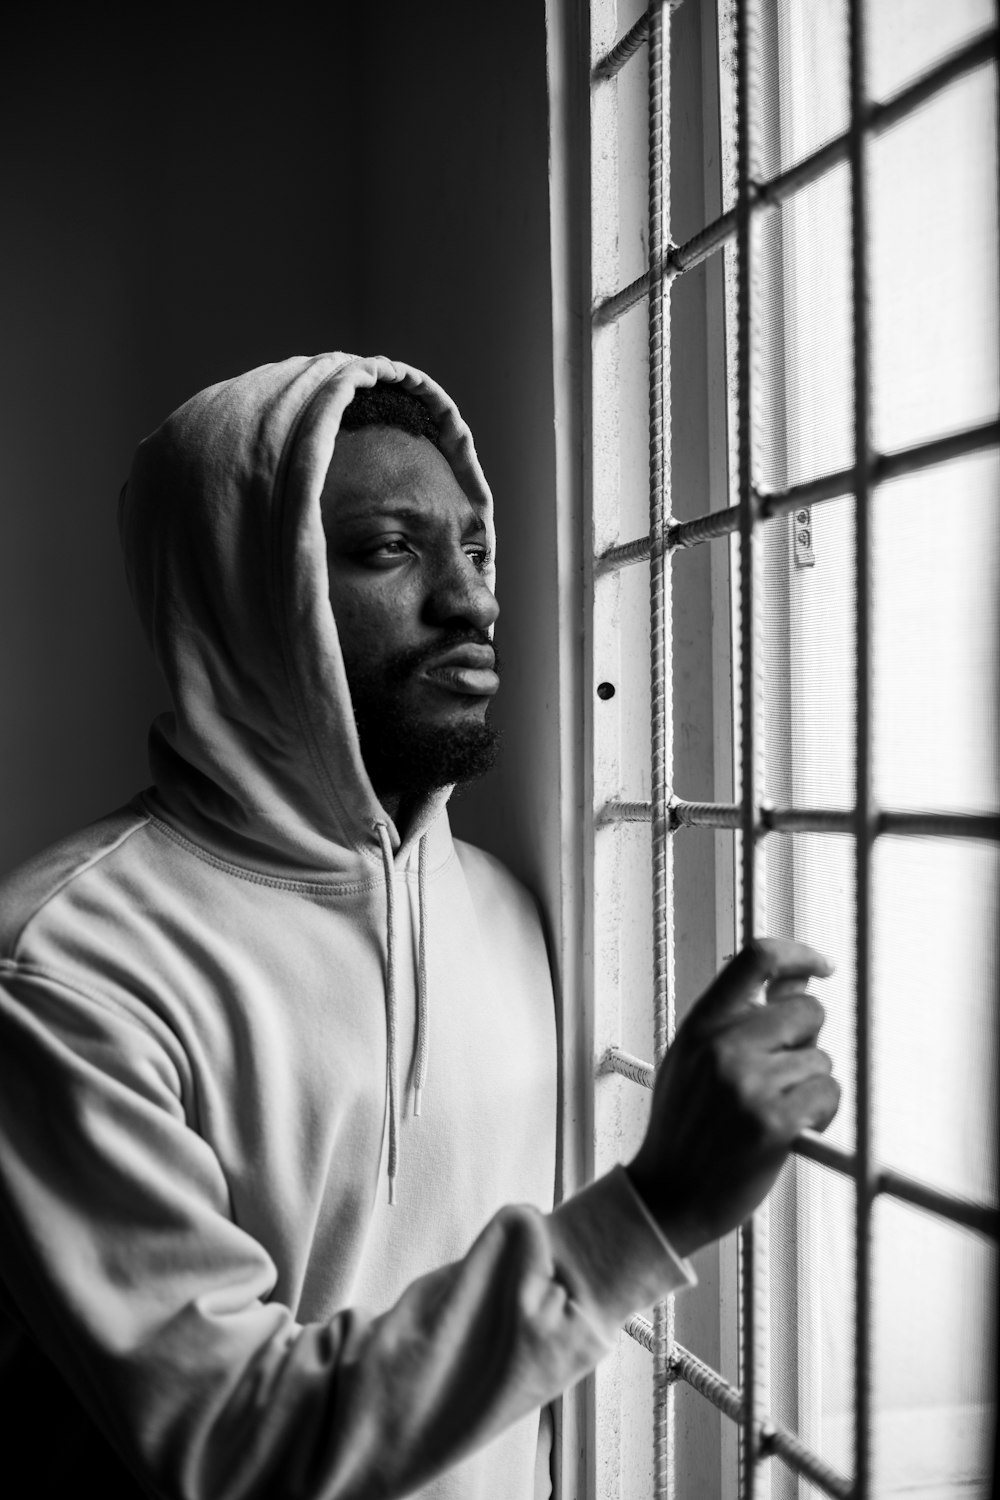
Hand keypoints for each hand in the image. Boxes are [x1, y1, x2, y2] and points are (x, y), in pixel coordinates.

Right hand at [626, 937, 839, 1257]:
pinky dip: (823, 1112)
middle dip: (807, 1042)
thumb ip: (739, 1020)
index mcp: (701, 1025)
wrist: (667, 1196)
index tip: (820, 967)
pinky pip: (827, 1094)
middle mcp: (723, 1047)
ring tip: (779, 1110)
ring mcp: (748, 1084)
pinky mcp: (774, 1122)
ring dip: (811, 1086)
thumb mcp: (694, 1060)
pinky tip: (799, 1128)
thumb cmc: (685, 1128)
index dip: (797, 954)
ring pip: (820, 1060)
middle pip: (806, 1011)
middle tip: (785, 1074)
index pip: (755, 958)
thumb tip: (797, 980)